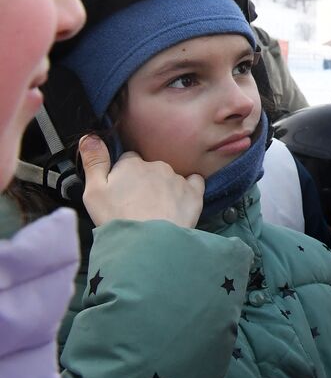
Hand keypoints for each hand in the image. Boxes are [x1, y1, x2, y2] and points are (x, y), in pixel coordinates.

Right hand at [79, 134, 204, 227]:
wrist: (148, 241)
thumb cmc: (116, 217)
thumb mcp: (94, 191)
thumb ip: (94, 162)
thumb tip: (89, 136)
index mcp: (132, 164)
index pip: (128, 160)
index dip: (124, 174)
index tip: (121, 191)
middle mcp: (157, 166)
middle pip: (150, 168)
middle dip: (145, 181)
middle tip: (137, 203)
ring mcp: (178, 179)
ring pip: (170, 177)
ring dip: (164, 187)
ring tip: (156, 209)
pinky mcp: (194, 193)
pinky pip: (194, 183)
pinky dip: (188, 189)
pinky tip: (181, 202)